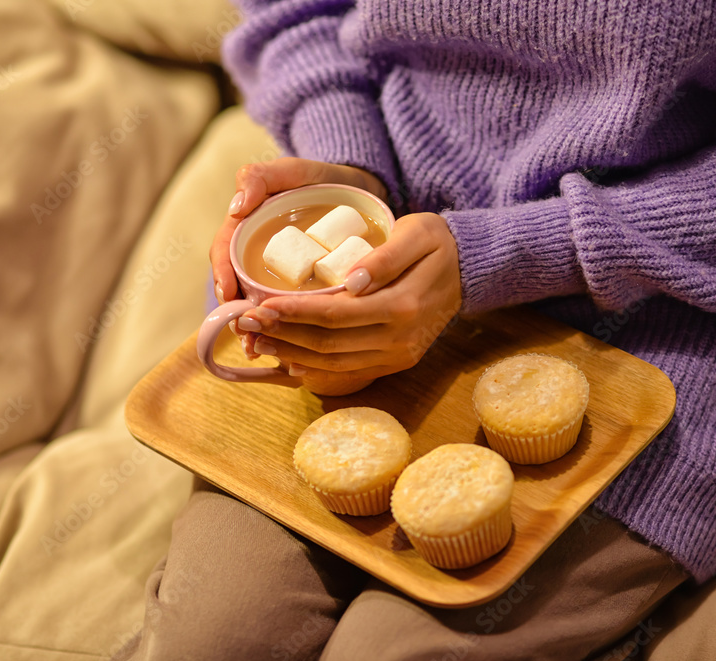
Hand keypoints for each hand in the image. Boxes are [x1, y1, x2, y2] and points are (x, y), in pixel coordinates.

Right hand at [210, 157, 386, 356]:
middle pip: (238, 287)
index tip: (228, 294)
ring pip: (262, 305)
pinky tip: (293, 350)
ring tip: (264, 350)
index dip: (222, 274)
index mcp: (247, 228)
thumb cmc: (324, 179)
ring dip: (260, 330)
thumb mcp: (295, 171)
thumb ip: (263, 176)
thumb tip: (237, 206)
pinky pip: (291, 313)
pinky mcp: (305, 290)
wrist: (363, 192)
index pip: (224, 252)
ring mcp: (280, 275)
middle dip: (238, 313)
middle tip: (246, 335)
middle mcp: (258, 256)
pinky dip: (289, 331)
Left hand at [236, 212, 462, 391]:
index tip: (261, 305)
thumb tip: (353, 281)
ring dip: (291, 354)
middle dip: (282, 336)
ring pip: (334, 363)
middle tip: (246, 325)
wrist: (470, 270)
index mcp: (403, 306)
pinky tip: (288, 359)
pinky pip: (348, 371)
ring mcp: (398, 356)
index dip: (294, 313)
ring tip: (257, 341)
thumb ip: (385, 257)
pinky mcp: (396, 362)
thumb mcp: (417, 233)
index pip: (335, 315)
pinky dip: (315, 368)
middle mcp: (399, 340)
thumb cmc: (438, 244)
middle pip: (328, 345)